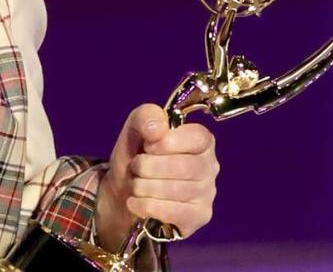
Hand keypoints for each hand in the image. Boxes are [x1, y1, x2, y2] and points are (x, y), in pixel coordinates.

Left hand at [95, 104, 218, 251]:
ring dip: (144, 186)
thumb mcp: (134, 129)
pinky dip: (147, 206)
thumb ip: (145, 117)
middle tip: (135, 167)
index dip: (169, 142)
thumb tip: (158, 128)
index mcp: (200, 140)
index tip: (148, 146)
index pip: (198, 138)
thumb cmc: (136, 156)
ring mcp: (207, 193)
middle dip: (149, 167)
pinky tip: (135, 202)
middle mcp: (209, 166)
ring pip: (177, 191)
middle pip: (185, 167)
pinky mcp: (198, 216)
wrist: (123, 192)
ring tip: (134, 184)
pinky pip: (174, 213)